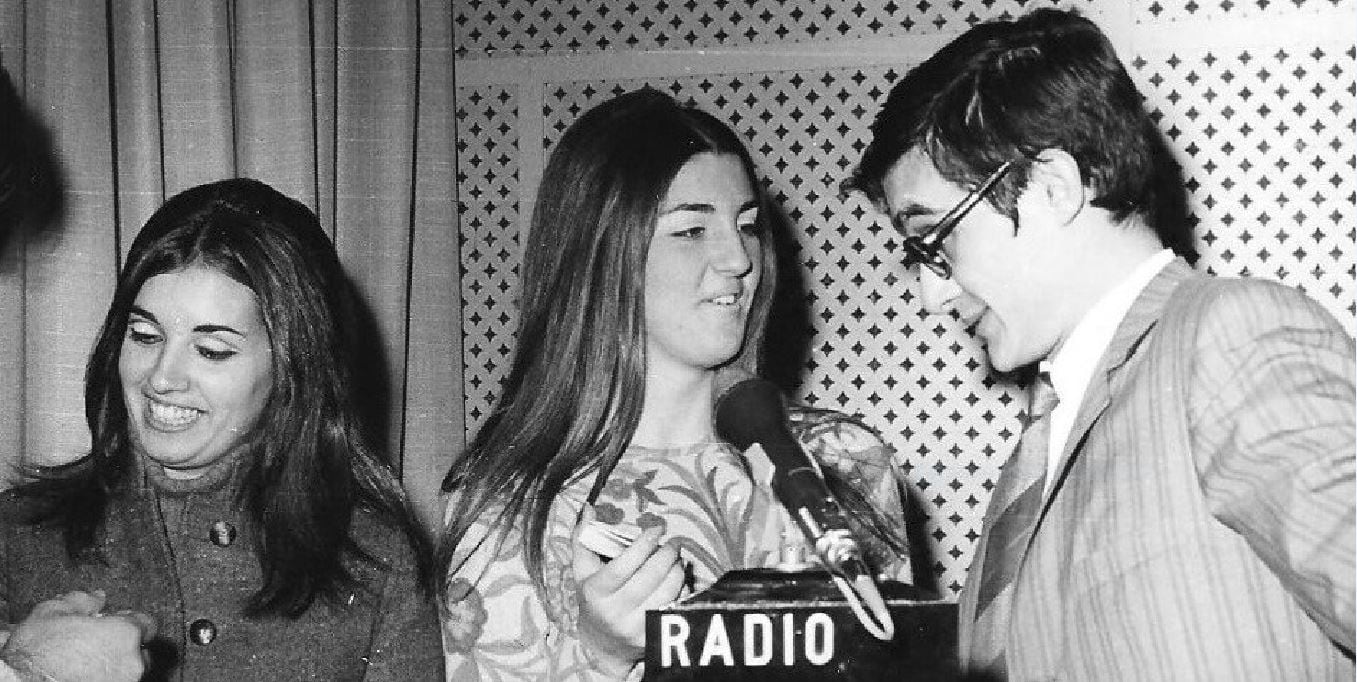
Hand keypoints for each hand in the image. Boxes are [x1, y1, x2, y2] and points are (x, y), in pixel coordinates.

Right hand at [1, 590, 155, 681]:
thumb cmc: (37, 654)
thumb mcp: (51, 614)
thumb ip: (82, 601)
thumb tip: (98, 597)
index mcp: (125, 634)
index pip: (146, 623)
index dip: (129, 622)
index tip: (114, 625)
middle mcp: (132, 661)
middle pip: (139, 650)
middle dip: (123, 646)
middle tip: (97, 646)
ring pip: (129, 671)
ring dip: (114, 666)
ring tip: (86, 664)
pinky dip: (105, 680)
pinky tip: (82, 676)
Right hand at [571, 505, 684, 677]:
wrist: (602, 642)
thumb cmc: (593, 597)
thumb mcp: (582, 570)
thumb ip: (583, 537)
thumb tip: (589, 507)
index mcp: (596, 592)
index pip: (623, 566)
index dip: (643, 545)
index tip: (656, 529)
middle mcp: (614, 613)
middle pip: (649, 577)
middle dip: (666, 554)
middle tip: (674, 542)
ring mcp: (634, 628)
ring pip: (666, 592)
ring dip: (677, 570)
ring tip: (677, 558)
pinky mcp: (651, 637)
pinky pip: (674, 608)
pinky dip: (681, 590)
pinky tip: (678, 579)